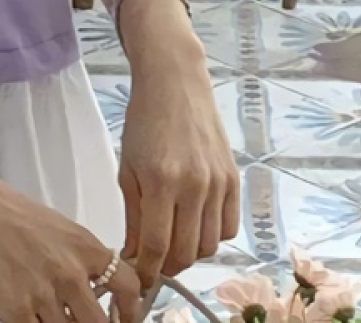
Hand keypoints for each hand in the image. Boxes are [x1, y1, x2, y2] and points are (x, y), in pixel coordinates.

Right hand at [0, 172, 140, 322]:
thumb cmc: (2, 210)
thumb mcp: (55, 227)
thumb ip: (77, 256)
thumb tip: (90, 285)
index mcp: (83, 247)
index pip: (129, 287)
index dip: (131, 310)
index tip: (125, 317)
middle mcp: (69, 272)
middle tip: (80, 320)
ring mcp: (44, 293)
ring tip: (48, 315)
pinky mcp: (17, 310)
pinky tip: (30, 318)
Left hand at [119, 0, 239, 289]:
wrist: (175, 83)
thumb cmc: (143, 121)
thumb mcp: (127, 166)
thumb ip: (132, 213)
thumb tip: (132, 254)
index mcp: (159, 180)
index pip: (156, 245)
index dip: (147, 269)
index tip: (138, 277)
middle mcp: (193, 185)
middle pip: (186, 252)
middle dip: (167, 266)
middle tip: (152, 263)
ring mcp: (217, 183)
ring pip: (210, 245)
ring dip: (190, 254)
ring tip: (171, 245)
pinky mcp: (234, 179)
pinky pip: (229, 227)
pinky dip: (212, 237)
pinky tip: (194, 226)